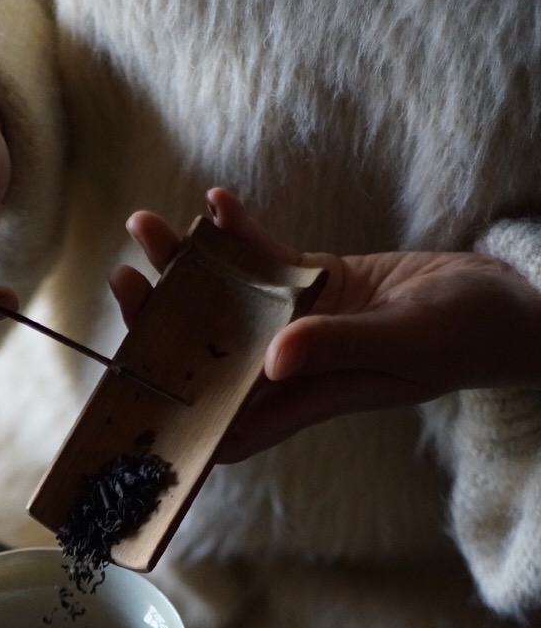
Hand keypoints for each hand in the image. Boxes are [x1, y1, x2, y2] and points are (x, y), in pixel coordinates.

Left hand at [109, 189, 540, 461]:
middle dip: (158, 323)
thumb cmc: (467, 337)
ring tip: (146, 224)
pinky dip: (239, 232)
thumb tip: (272, 358)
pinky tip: (214, 200)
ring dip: (184, 266)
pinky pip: (265, 258)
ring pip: (225, 299)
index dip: (173, 418)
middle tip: (124, 280)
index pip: (223, 426)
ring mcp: (300, 323)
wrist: (507, 303)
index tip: (129, 390)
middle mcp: (291, 367)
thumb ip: (338, 348)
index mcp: (305, 399)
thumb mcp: (403, 342)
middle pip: (208, 353)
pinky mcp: (318, 283)